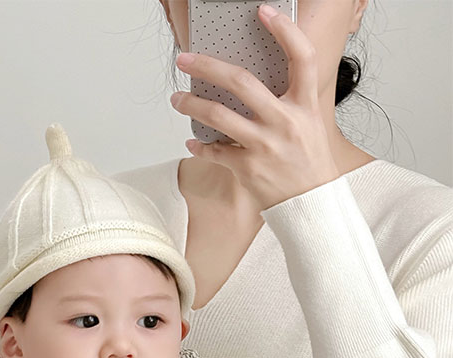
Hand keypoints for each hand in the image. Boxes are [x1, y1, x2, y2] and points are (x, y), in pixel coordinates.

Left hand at [170, 4, 338, 210]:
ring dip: (191, 104)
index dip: (284, 30)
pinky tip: (192, 142)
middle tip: (186, 59)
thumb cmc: (308, 163)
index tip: (263, 12)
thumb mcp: (310, 124)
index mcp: (305, 105)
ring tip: (178, 99)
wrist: (312, 206)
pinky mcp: (248, 168)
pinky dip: (199, 146)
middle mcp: (285, 121)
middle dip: (207, 66)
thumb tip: (252, 83)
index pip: (301, 56)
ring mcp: (265, 145)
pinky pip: (215, 151)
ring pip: (218, 115)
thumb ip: (289, 100)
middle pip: (241, 81)